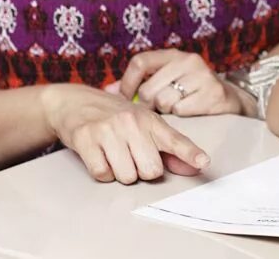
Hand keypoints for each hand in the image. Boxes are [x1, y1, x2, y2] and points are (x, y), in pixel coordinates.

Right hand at [42, 84, 210, 183]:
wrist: (74, 102)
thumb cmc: (114, 116)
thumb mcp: (143, 125)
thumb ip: (169, 148)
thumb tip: (195, 167)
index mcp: (149, 120)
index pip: (174, 140)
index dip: (189, 153)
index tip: (203, 162)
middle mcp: (131, 122)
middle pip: (151, 171)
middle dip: (141, 171)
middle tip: (131, 155)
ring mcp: (108, 130)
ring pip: (127, 176)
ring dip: (120, 172)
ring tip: (113, 154)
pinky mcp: (86, 139)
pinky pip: (102, 174)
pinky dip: (102, 171)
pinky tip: (99, 155)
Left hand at [117, 50, 251, 116]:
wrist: (227, 100)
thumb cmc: (189, 92)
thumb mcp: (166, 81)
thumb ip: (140, 84)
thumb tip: (109, 92)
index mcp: (173, 54)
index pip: (140, 62)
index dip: (127, 83)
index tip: (125, 100)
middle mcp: (188, 60)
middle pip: (149, 88)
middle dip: (148, 105)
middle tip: (155, 110)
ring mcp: (202, 76)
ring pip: (164, 101)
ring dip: (166, 111)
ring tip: (176, 108)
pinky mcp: (212, 93)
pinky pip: (182, 111)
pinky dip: (182, 115)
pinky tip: (189, 112)